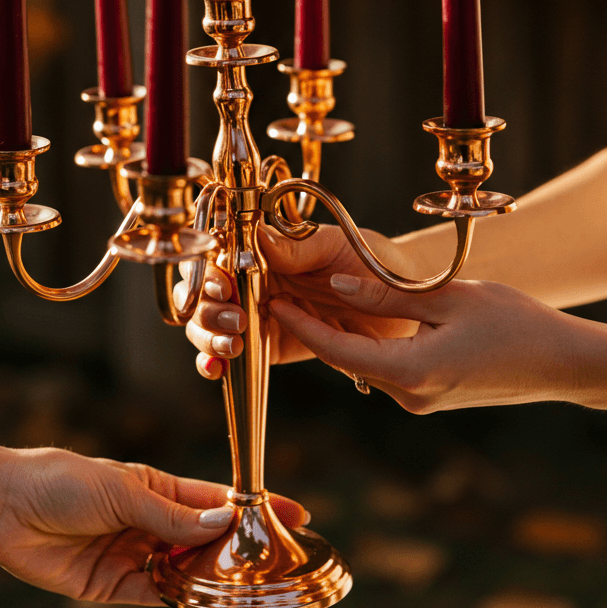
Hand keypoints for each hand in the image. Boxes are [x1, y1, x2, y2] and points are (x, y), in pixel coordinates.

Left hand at [0, 449, 306, 604]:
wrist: (5, 508)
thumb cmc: (62, 481)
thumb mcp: (124, 491)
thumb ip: (172, 514)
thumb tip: (225, 521)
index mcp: (156, 488)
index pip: (215, 500)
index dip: (252, 507)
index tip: (295, 513)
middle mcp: (150, 523)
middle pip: (206, 541)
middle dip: (240, 550)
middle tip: (279, 563)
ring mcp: (134, 555)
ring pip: (186, 571)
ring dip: (214, 579)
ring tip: (252, 589)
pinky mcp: (112, 586)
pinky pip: (156, 596)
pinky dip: (181, 601)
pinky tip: (206, 603)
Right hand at [180, 224, 417, 378]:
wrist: (405, 304)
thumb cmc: (371, 262)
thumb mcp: (336, 247)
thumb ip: (297, 249)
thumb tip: (258, 237)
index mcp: (262, 250)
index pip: (216, 256)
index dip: (208, 271)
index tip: (224, 284)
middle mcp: (252, 281)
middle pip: (201, 294)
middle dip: (206, 308)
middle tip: (235, 318)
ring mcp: (259, 316)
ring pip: (209, 326)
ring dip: (208, 336)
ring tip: (232, 345)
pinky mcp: (270, 347)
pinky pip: (234, 359)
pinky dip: (215, 365)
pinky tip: (217, 370)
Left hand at [268, 271, 582, 413]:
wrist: (562, 364)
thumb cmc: (514, 323)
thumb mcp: (448, 298)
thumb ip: (388, 295)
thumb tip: (336, 288)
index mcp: (410, 372)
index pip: (337, 350)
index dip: (300, 325)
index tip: (270, 301)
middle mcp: (408, 396)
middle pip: (344, 359)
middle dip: (312, 327)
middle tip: (279, 290)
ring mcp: (419, 401)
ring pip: (364, 362)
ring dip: (338, 334)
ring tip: (308, 295)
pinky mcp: (431, 396)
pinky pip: (386, 366)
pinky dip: (366, 342)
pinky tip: (355, 316)